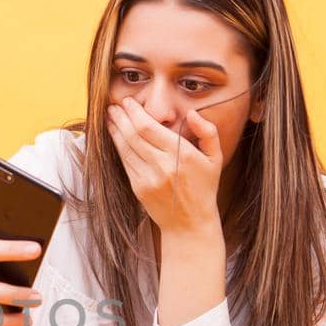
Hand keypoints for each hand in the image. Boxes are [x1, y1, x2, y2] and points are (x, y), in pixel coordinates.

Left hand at [105, 96, 223, 234]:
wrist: (190, 224)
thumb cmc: (204, 188)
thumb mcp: (215, 159)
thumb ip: (208, 133)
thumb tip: (192, 113)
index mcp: (182, 156)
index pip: (150, 127)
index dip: (135, 112)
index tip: (129, 102)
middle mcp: (163, 166)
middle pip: (134, 135)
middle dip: (121, 117)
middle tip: (114, 105)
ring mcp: (148, 178)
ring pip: (126, 148)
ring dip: (115, 130)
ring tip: (110, 117)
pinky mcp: (138, 188)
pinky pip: (125, 162)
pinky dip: (118, 146)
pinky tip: (115, 136)